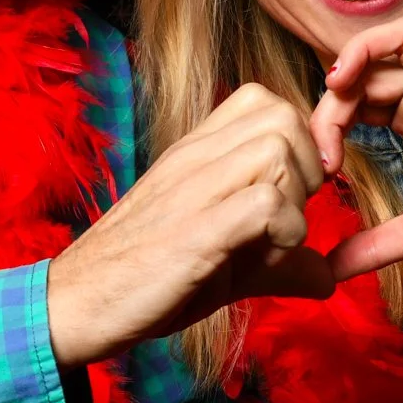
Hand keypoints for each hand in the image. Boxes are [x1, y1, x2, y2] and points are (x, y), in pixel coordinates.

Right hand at [46, 82, 334, 368]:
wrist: (75, 303)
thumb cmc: (144, 277)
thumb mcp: (223, 260)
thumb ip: (276, 259)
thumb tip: (327, 275)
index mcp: (196, 153)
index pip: (263, 100)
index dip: (301, 140)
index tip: (301, 189)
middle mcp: (194, 158)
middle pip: (283, 116)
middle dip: (308, 166)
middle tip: (291, 214)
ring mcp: (191, 189)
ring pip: (278, 148)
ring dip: (295, 200)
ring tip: (274, 240)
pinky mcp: (194, 231)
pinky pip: (265, 203)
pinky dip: (284, 233)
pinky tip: (263, 260)